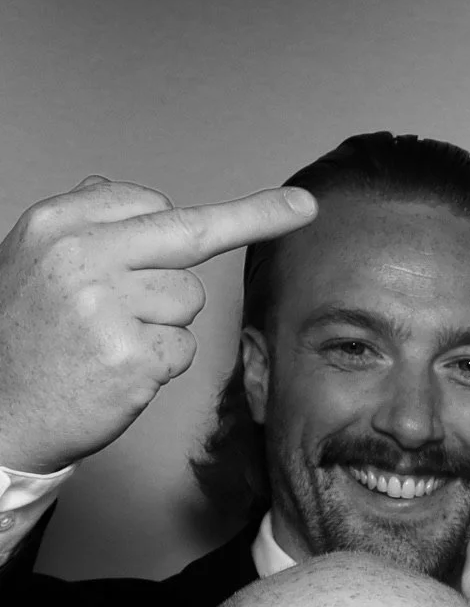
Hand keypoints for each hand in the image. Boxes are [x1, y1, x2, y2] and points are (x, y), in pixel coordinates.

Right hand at [0, 177, 314, 473]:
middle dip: (255, 216)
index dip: (187, 219)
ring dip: (166, 324)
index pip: (147, 203)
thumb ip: (84, 228)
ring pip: (189, 299)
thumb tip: (129, 196)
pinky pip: (185, 348)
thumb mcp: (32, 260)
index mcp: (56, 225)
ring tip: (112, 342)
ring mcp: (107, 305)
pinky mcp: (133, 355)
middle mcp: (81, 256)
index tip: (255, 202)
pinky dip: (164, 364)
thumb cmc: (24, 339)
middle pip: (189, 233)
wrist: (0, 410)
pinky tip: (120, 371)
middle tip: (302, 206)